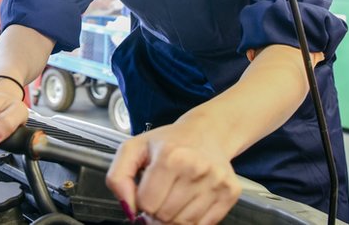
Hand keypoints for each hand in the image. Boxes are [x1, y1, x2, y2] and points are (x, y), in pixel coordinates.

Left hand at [106, 122, 241, 224]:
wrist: (207, 132)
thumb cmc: (169, 142)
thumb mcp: (134, 149)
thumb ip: (118, 177)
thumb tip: (128, 208)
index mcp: (170, 156)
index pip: (146, 203)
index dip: (142, 200)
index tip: (147, 189)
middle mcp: (196, 168)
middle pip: (164, 216)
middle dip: (157, 210)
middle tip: (161, 192)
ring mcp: (215, 182)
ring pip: (183, 224)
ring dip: (174, 216)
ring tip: (175, 195)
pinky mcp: (230, 192)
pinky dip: (191, 219)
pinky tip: (190, 200)